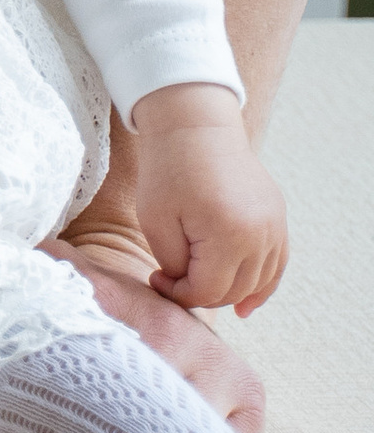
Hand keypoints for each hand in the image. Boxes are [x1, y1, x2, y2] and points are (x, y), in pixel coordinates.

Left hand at [129, 83, 287, 314]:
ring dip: (230, 293)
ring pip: (258, 283)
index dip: (178, 293)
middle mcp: (261, 235)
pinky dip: (262, 286)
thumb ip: (174, 263)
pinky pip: (276, 265)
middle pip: (234, 291)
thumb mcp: (156, 221)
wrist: (196, 127)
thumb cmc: (168, 170)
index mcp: (229, 235)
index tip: (156, 277)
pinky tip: (245, 305)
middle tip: (173, 280)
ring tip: (201, 290)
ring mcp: (275, 227)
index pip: (207, 292)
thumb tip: (189, 287)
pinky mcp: (278, 219)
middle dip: (200, 295)